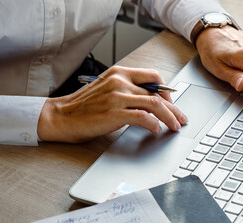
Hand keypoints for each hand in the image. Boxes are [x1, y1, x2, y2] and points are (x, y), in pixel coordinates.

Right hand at [37, 66, 187, 142]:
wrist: (61, 117)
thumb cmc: (84, 106)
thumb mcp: (108, 89)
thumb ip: (128, 91)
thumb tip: (152, 101)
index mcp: (119, 73)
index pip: (153, 76)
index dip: (166, 91)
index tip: (171, 104)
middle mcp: (120, 81)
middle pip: (157, 92)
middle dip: (174, 108)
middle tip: (181, 118)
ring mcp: (117, 96)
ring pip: (154, 104)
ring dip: (169, 117)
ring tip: (174, 126)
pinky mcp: (114, 113)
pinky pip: (143, 117)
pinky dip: (153, 124)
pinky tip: (156, 130)